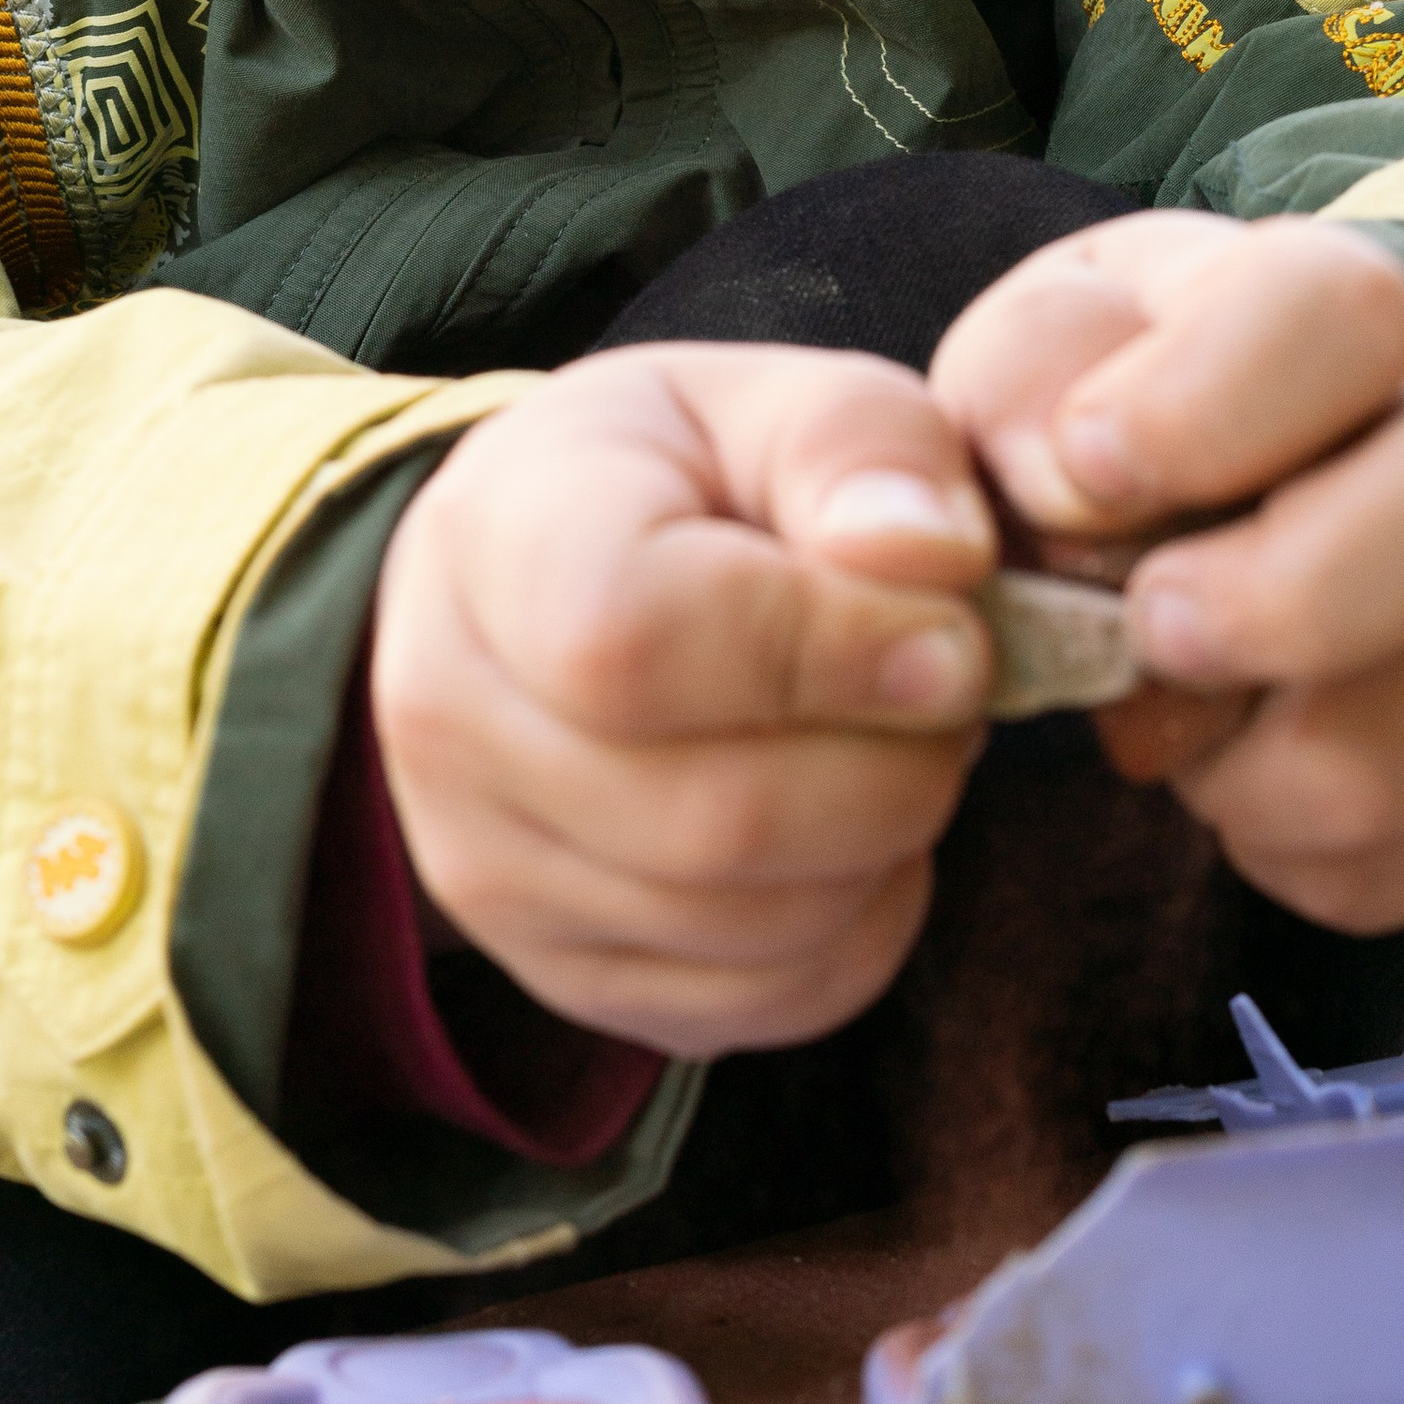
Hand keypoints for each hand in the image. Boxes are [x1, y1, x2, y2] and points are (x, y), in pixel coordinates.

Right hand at [373, 345, 998, 1055]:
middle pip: (713, 819)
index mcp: (496, 540)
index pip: (635, 641)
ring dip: (891, 841)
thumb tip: (931, 559)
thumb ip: (859, 445)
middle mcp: (450, 721)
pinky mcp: (563, 975)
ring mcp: (488, 872)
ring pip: (753, 926)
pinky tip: (855, 825)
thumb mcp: (766, 402)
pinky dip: (863, 923)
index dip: (825, 652)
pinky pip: (769, 1001)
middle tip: (953, 684)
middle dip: (896, 762)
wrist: (544, 583)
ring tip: (897, 737)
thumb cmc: (679, 483)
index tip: (949, 629)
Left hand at [928, 214, 1403, 935]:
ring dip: (1240, 765)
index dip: (1205, 405)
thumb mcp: (1034, 362)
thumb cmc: (1101, 419)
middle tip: (1148, 629)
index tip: (1084, 470)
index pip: (1343, 311)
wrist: (1209, 518)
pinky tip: (1229, 766)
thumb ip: (1024, 384)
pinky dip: (1271, 844)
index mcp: (1329, 312)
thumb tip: (1062, 479)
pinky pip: (1391, 862)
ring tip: (1164, 713)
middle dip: (1280, 598)